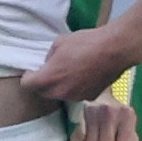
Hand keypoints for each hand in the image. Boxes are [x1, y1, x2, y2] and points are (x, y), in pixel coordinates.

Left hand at [22, 24, 138, 103]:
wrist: (115, 49)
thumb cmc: (85, 42)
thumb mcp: (59, 43)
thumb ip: (49, 57)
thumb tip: (49, 63)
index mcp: (49, 79)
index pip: (27, 85)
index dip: (29, 76)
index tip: (34, 70)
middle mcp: (60, 92)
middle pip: (43, 92)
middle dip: (43, 83)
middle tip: (51, 70)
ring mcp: (75, 97)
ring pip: (60, 94)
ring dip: (60, 86)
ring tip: (71, 71)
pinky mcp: (89, 97)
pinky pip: (75, 94)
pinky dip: (75, 87)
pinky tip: (84, 75)